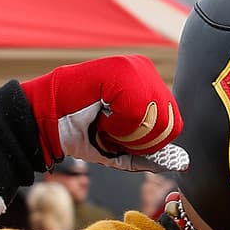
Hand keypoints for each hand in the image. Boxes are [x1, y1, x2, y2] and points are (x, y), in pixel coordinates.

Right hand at [21, 58, 187, 172]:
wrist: (46, 121)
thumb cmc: (82, 132)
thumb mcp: (122, 148)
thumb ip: (151, 153)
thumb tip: (183, 161)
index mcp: (149, 85)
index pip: (174, 123)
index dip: (149, 142)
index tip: (122, 138)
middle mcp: (144, 71)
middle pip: (168, 121)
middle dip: (140, 139)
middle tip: (112, 132)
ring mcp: (132, 67)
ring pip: (154, 116)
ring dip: (127, 132)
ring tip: (105, 122)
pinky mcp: (119, 70)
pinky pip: (137, 109)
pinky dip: (118, 124)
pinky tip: (102, 116)